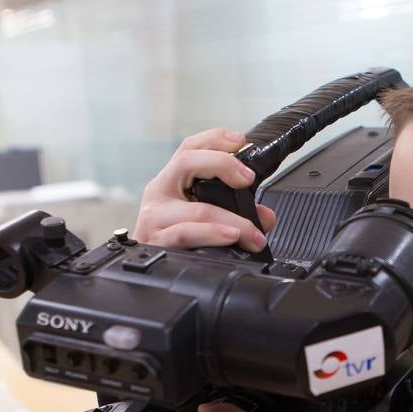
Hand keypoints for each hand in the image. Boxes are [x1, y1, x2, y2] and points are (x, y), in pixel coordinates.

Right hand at [133, 127, 276, 253]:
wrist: (147, 271)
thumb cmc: (176, 242)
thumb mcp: (205, 220)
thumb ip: (238, 214)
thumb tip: (266, 218)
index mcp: (171, 181)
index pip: (190, 148)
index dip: (215, 139)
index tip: (240, 141)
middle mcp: (160, 192)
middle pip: (188, 162)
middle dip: (223, 165)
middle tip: (248, 179)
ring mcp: (154, 216)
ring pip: (197, 209)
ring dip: (231, 219)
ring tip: (252, 232)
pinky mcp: (155, 240)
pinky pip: (186, 234)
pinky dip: (212, 234)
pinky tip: (230, 236)